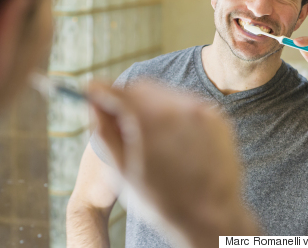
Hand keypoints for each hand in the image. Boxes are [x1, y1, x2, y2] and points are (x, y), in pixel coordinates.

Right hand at [87, 81, 257, 246]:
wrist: (212, 219)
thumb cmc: (161, 202)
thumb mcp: (122, 171)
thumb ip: (104, 132)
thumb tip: (93, 102)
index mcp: (151, 123)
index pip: (118, 92)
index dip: (101, 91)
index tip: (90, 90)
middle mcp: (179, 109)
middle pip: (141, 87)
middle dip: (126, 97)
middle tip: (118, 116)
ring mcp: (202, 111)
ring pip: (164, 93)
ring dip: (149, 105)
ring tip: (148, 136)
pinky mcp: (217, 117)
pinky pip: (186, 103)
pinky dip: (172, 112)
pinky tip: (171, 138)